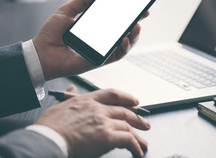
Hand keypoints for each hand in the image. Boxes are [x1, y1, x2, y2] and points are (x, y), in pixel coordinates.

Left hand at [33, 0, 148, 80]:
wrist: (41, 52)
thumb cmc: (52, 33)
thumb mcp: (67, 10)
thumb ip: (83, 0)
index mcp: (97, 27)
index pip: (118, 20)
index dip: (131, 13)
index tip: (141, 6)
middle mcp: (103, 39)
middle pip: (126, 32)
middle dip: (137, 22)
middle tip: (144, 13)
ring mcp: (103, 50)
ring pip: (126, 44)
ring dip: (134, 36)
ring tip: (136, 26)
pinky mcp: (100, 61)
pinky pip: (117, 55)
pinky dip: (123, 48)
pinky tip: (124, 39)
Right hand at [36, 85, 150, 157]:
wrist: (47, 140)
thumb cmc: (49, 127)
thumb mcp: (58, 105)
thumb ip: (68, 96)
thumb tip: (72, 88)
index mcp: (88, 100)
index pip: (113, 94)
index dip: (127, 97)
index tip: (135, 101)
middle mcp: (99, 109)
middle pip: (125, 111)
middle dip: (137, 118)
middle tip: (144, 124)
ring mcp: (104, 122)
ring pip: (128, 126)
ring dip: (138, 136)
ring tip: (143, 142)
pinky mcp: (107, 136)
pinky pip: (128, 140)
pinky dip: (135, 146)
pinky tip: (137, 151)